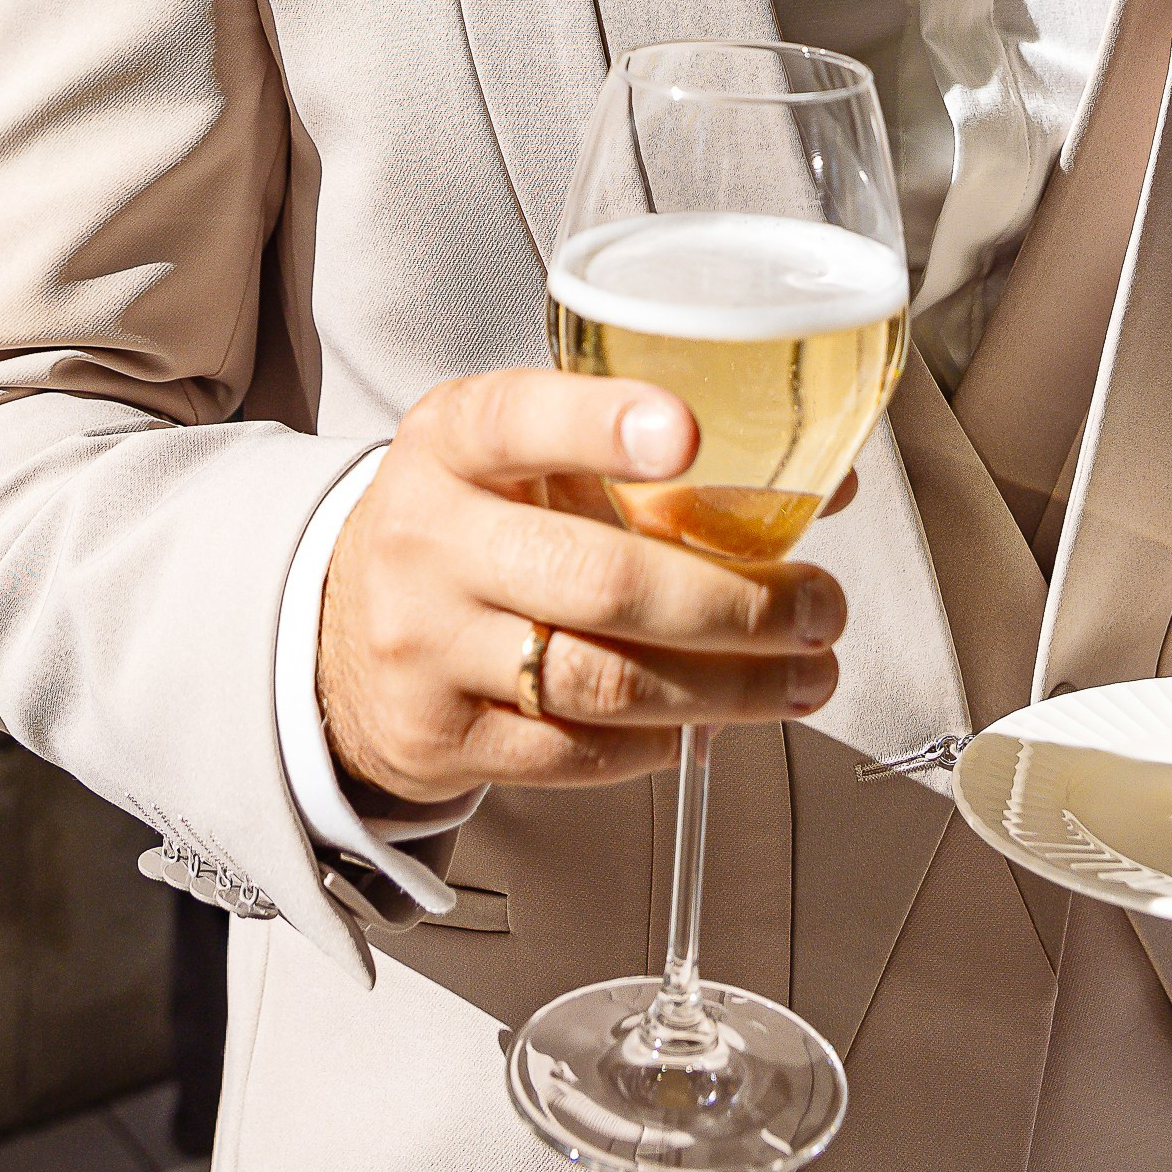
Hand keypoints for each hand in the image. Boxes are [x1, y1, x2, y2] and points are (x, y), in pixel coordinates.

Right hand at [317, 369, 849, 811]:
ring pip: (603, 680)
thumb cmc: (472, 526)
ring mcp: (427, 644)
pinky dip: (661, 741)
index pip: (520, 419)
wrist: (346, 633)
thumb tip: (825, 483)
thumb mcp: (527, 460)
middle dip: (736, 604)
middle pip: (599, 578)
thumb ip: (651, 462)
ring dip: (728, 687)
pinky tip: (708, 721)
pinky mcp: (439, 737)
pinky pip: (576, 751)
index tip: (684, 433)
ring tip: (801, 676)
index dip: (603, 424)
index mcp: (451, 440)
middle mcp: (428, 537)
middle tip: (818, 608)